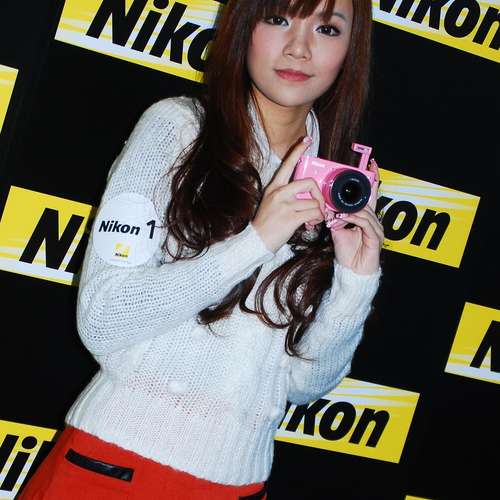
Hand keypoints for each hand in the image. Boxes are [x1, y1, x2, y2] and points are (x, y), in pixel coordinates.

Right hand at [252, 137, 324, 252]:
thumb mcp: (272, 202)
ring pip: (314, 203)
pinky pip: (313, 213)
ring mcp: (285, 205)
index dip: (298, 151)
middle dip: (319, 196)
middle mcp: (279, 193)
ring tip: (312, 220)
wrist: (256, 241)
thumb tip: (308, 196)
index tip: (307, 140)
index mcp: (274, 187)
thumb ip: (287, 195)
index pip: (287, 164)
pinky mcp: (290, 217)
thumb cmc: (266, 223)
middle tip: (319, 205)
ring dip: (318, 213)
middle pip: (309, 183)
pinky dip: (317, 219)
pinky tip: (311, 224)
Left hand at [329, 159, 383, 274]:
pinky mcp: (376, 238)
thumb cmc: (347, 253)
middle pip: (368, 201)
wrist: (352, 271)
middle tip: (353, 180)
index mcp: (365, 217)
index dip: (372, 180)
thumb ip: (336, 218)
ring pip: (364, 211)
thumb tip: (329, 207)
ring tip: (336, 214)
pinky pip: (365, 223)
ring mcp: (376, 229)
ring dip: (348, 211)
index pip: (369, 195)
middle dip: (359, 191)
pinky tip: (343, 219)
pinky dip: (353, 219)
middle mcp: (373, 221)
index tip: (371, 165)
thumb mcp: (337, 231)